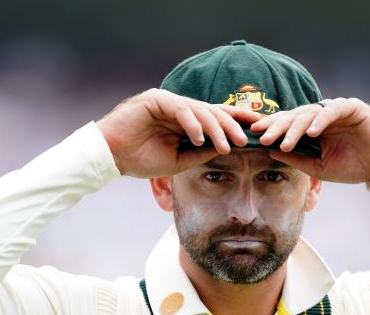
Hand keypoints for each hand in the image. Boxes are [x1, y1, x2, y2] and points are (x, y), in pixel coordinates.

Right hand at [96, 89, 262, 177]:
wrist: (111, 156)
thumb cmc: (141, 159)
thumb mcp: (179, 160)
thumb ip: (201, 152)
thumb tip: (227, 147)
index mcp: (187, 122)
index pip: (217, 119)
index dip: (237, 122)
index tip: (257, 130)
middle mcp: (181, 109)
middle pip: (214, 112)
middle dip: (232, 125)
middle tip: (246, 139)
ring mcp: (169, 102)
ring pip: (201, 110)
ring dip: (216, 128)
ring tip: (227, 144)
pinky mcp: (156, 100)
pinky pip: (181, 110)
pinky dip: (192, 124)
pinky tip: (200, 138)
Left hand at [249, 98, 369, 183]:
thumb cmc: (353, 166)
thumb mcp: (319, 168)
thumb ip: (297, 159)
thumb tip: (272, 152)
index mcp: (312, 129)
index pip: (287, 125)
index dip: (272, 129)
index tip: (255, 138)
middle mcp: (320, 117)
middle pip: (293, 117)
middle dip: (277, 127)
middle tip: (263, 138)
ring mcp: (334, 110)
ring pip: (308, 113)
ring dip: (295, 128)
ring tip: (285, 142)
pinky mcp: (351, 107)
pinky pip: (331, 110)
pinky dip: (320, 120)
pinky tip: (311, 132)